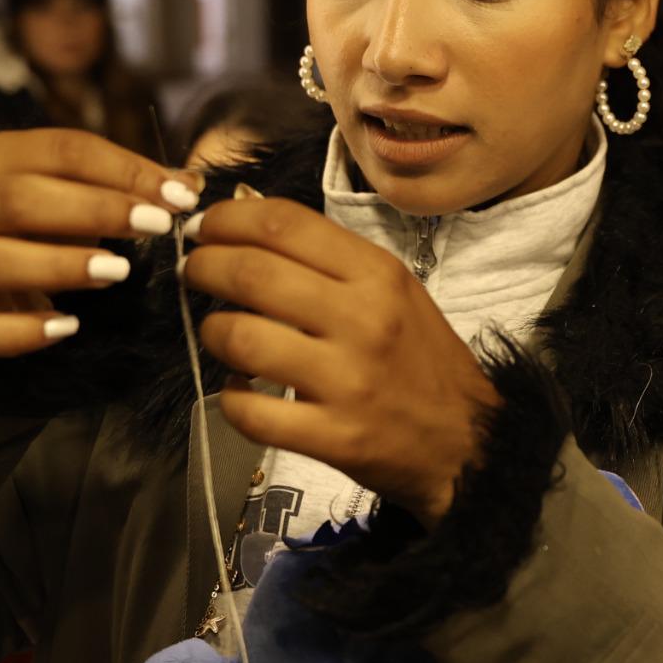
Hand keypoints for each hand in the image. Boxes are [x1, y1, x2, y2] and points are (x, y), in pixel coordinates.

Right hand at [0, 129, 199, 356]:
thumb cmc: (47, 217)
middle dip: (92, 211)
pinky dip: (19, 333)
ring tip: (116, 272)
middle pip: (16, 200)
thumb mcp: (83, 187)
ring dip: (56, 266)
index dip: (123, 170)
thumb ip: (130, 183)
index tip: (178, 196)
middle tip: (154, 226)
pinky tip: (67, 326)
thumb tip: (189, 185)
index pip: (60, 149)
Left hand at [182, 197, 498, 523]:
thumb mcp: (396, 292)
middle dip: (203, 267)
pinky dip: (230, 397)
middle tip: (193, 273)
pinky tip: (240, 388)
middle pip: (251, 273)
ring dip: (211, 332)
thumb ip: (332, 263)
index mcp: (378, 274)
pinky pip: (250, 411)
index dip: (226, 219)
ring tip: (218, 334)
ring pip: (240, 339)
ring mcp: (347, 380)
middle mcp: (363, 319)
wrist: (469, 442)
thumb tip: (250, 230)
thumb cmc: (422, 361)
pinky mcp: (334, 436)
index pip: (282, 224)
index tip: (204, 228)